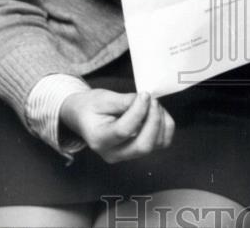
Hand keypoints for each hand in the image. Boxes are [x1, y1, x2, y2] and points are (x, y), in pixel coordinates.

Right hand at [59, 89, 173, 162]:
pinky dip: (165, 126)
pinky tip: (157, 113)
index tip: (144, 94)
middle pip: (143, 145)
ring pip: (156, 144)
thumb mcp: (102, 99)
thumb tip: (145, 100)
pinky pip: (161, 142)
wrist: (84, 117)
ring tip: (153, 104)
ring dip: (160, 121)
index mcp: (99, 140)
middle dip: (154, 120)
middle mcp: (114, 153)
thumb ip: (124, 101)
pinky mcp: (139, 150)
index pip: (124, 131)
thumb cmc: (91, 107)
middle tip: (152, 100)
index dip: (138, 111)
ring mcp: (128, 155)